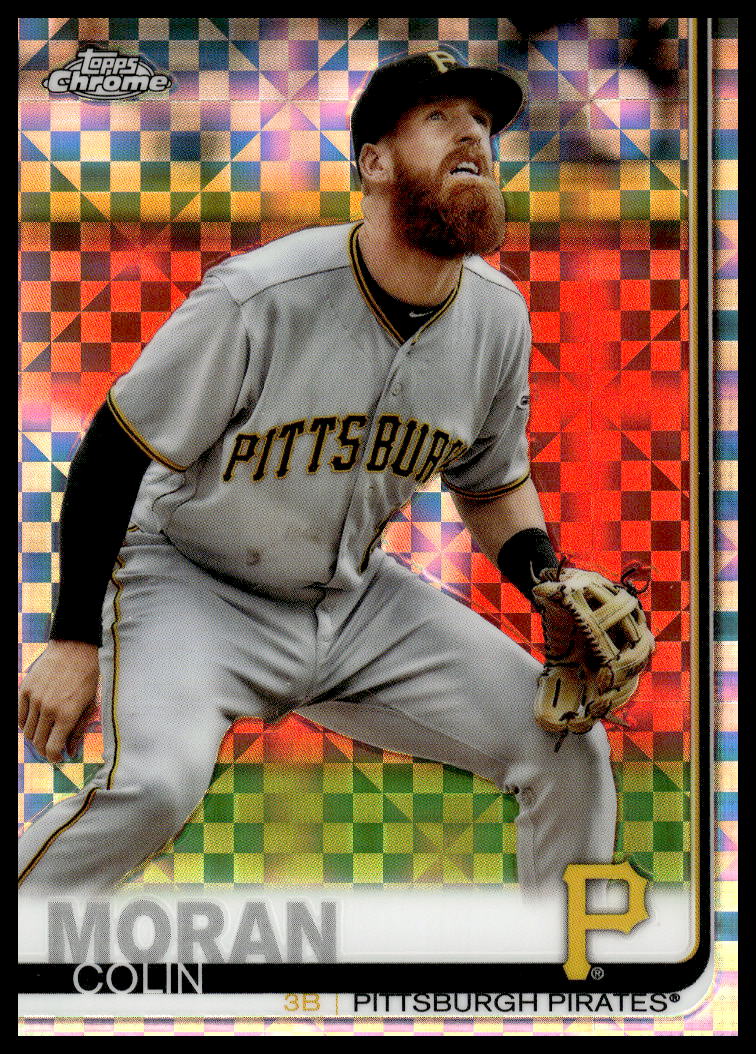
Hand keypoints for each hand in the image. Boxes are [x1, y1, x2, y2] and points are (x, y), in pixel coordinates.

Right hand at [18, 640, 99, 762]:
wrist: (74, 649)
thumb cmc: (86, 677)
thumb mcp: (89, 704)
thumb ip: (78, 729)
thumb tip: (70, 751)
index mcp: (67, 715)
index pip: (53, 748)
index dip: (54, 757)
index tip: (58, 758)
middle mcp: (48, 709)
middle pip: (38, 742)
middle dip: (44, 750)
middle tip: (50, 748)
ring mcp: (34, 699)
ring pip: (27, 731)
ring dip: (34, 738)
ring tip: (43, 735)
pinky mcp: (25, 689)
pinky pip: (19, 716)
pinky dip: (24, 724)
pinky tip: (34, 723)